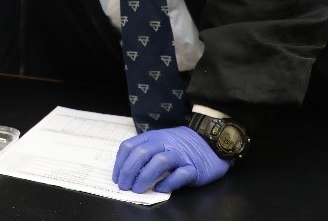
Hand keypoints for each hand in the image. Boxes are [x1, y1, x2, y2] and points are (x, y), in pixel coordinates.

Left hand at [113, 126, 231, 192]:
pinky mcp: (194, 167)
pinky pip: (180, 174)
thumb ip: (145, 152)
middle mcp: (165, 143)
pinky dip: (168, 182)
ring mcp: (180, 154)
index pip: (130, 146)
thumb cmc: (180, 145)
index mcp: (153, 137)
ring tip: (137, 189)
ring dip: (144, 176)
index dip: (119, 163)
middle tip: (124, 186)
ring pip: (159, 162)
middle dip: (128, 171)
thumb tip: (125, 169)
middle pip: (141, 153)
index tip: (116, 177)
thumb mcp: (160, 142)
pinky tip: (159, 188)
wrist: (210, 142)